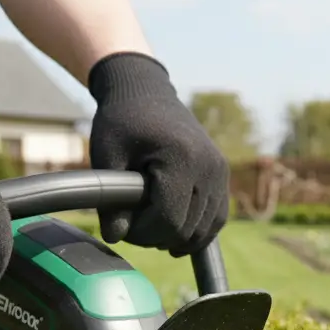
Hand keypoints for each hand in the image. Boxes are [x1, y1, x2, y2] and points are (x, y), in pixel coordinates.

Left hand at [86, 52, 229, 256]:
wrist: (145, 91)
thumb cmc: (121, 121)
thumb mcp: (106, 156)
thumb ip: (110, 200)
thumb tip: (115, 237)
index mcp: (182, 158)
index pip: (169, 221)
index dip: (142, 234)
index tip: (121, 225)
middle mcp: (210, 167)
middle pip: (187, 230)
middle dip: (156, 236)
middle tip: (131, 225)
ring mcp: (220, 171)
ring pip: (205, 230)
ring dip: (176, 237)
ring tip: (150, 226)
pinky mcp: (222, 175)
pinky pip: (217, 218)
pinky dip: (197, 231)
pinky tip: (175, 233)